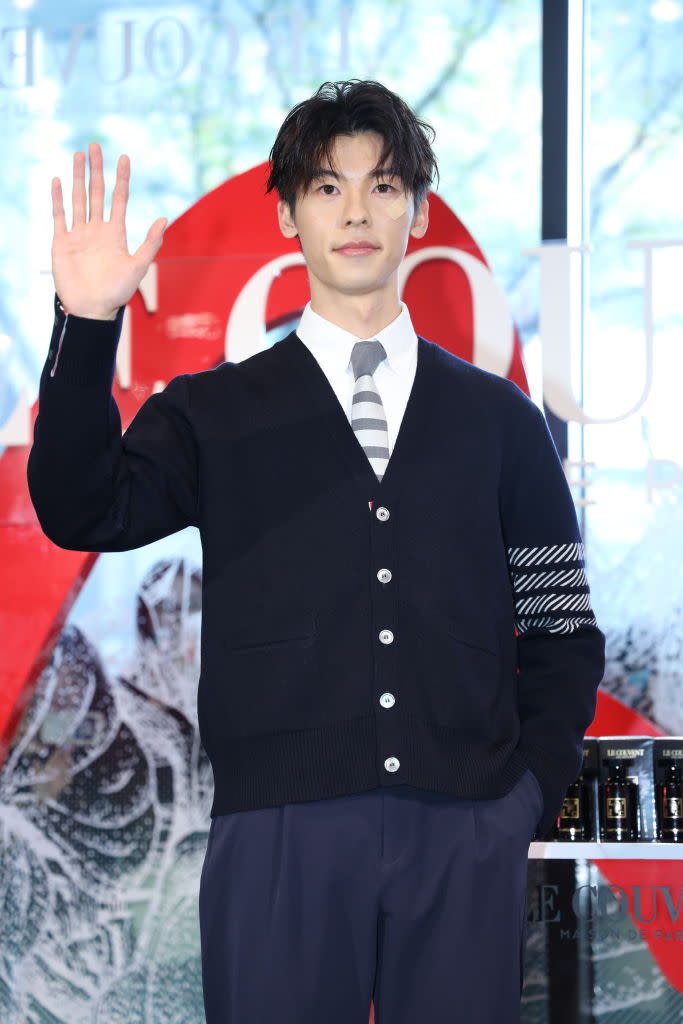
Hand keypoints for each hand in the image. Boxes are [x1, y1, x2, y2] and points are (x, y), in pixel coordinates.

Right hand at [51, 142, 166, 320]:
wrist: (92, 310)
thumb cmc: (117, 293)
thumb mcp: (139, 267)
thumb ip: (150, 243)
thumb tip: (163, 218)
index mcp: (115, 233)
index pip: (119, 199)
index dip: (121, 178)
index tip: (124, 157)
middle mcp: (97, 230)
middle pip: (96, 192)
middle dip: (96, 169)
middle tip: (94, 145)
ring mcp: (79, 235)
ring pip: (78, 199)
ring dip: (77, 177)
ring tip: (77, 155)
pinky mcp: (62, 243)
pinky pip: (59, 216)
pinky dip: (58, 199)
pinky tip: (57, 181)